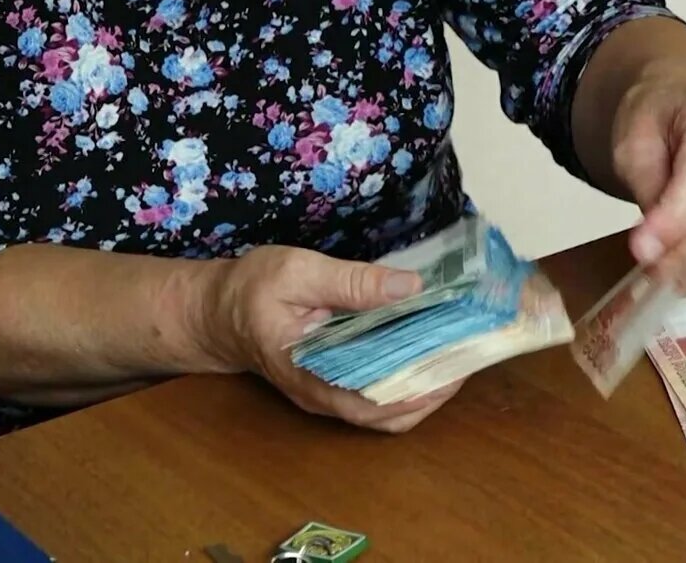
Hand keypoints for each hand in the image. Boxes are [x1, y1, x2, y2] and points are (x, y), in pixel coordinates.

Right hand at [191, 246, 464, 431]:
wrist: (217, 312)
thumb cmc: (251, 289)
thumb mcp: (297, 272)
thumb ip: (353, 282)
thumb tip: (412, 287)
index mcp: (310, 375)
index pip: (374, 402)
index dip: (420, 390)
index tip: (457, 365)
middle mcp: (323, 396)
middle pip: (390, 413)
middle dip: (434, 389)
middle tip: (469, 353)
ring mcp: (329, 395)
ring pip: (388, 409)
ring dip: (426, 386)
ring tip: (457, 351)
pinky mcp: (336, 383)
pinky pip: (379, 393)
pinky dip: (409, 377)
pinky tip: (429, 349)